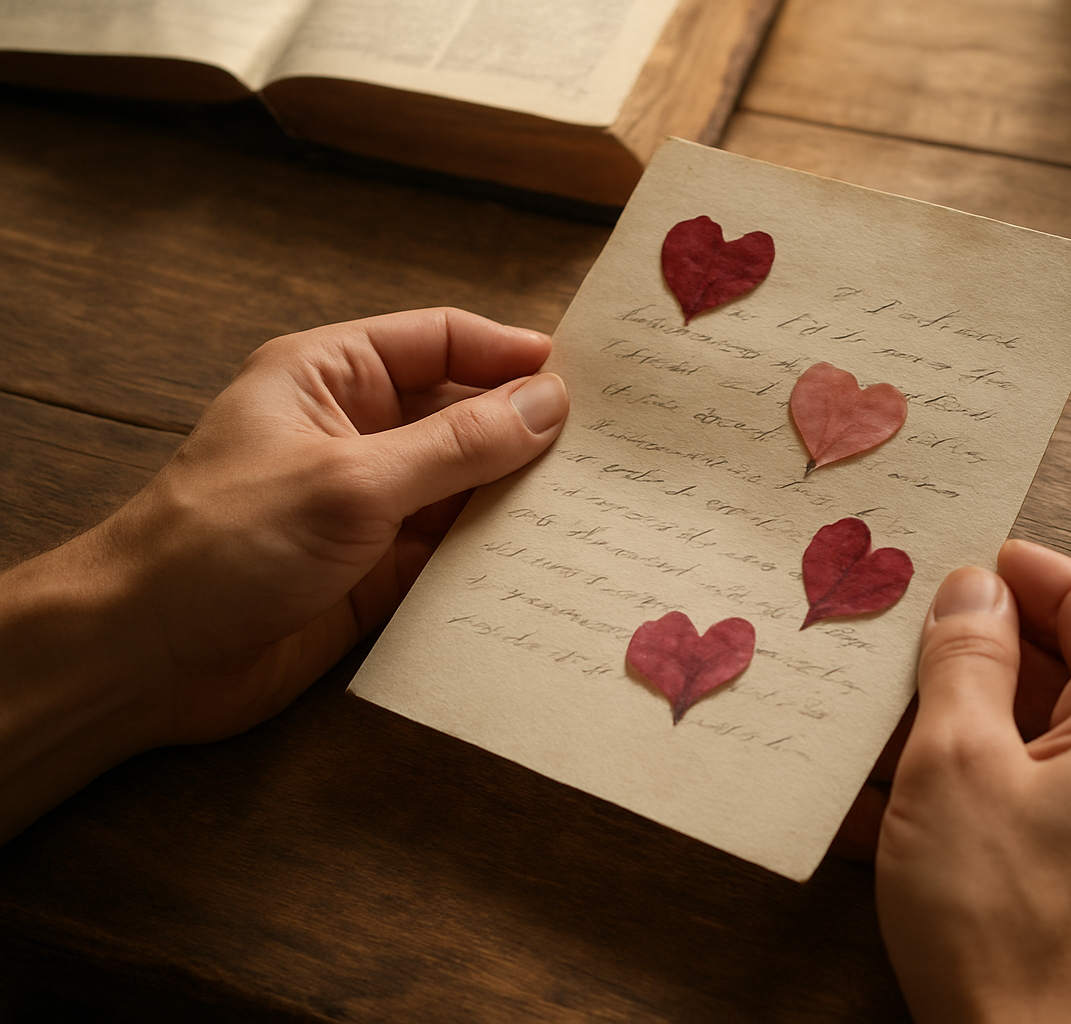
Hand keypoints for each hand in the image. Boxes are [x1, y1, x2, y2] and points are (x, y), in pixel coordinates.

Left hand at [0, 308, 568, 841]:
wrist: (150, 656)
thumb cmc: (226, 542)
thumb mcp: (353, 480)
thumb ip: (458, 445)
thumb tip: (550, 405)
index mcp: (332, 378)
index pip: (439, 341)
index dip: (510, 353)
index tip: (585, 377)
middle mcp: (357, 433)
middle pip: (463, 414)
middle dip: (528, 430)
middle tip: (611, 448)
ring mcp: (370, 505)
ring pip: (466, 487)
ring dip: (519, 497)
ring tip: (599, 505)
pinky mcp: (379, 572)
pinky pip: (454, 552)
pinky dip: (497, 555)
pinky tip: (551, 560)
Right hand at [863, 540, 1070, 1023]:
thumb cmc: (1009, 930)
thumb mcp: (956, 766)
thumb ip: (965, 659)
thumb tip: (973, 589)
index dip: (1019, 571)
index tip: (958, 559)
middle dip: (984, 654)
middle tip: (906, 641)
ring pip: (1059, 740)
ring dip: (974, 726)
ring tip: (887, 726)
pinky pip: (1059, 802)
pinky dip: (991, 789)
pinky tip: (906, 805)